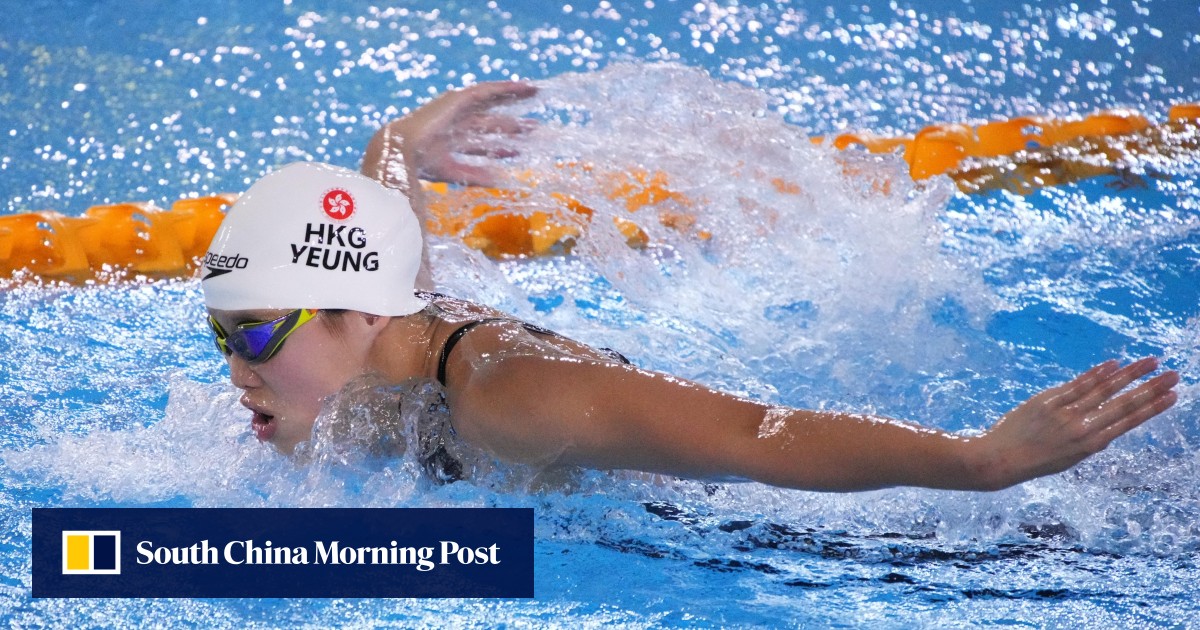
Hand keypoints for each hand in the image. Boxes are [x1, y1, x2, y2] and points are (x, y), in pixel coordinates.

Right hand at [363, 81, 538, 187]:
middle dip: (512, 126)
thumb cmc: (419, 165)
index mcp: (452, 143)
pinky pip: (487, 90)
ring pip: (492, 103)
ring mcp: (457, 110)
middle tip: (535, 127)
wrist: (402, 149)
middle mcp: (456, 125)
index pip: (482, 145)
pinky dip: (505, 88)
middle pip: (491, 123)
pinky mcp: (457, 98)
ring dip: (513, 98)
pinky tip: (522, 86)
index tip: (520, 150)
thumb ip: (475, 175)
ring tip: (535, 92)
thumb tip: (500, 182)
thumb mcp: (453, 172)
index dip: (501, 149)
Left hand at [973, 357, 1178, 488]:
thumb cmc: (1036, 459)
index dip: (1153, 408)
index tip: (1173, 396)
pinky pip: (1078, 384)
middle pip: (1124, 403)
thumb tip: (1108, 422)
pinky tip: (1115, 363)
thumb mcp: (1070, 457)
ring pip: (1104, 389)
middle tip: (1175, 375)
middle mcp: (1082, 428)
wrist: (1000, 459)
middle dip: (1152, 388)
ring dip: (1131, 373)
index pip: (1129, 422)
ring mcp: (1065, 413)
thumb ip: (1090, 438)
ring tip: (1151, 361)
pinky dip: (1097, 373)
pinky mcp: (1048, 401)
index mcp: (1091, 445)